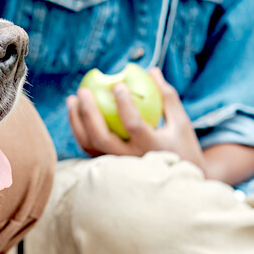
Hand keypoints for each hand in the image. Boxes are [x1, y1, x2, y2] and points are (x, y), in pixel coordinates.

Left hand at [67, 67, 206, 168]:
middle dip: (89, 112)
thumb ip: (167, 97)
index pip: (134, 125)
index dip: (124, 104)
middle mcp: (131, 159)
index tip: (117, 84)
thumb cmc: (182, 147)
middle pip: (102, 137)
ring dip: (76, 121)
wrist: (177, 183)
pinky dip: (79, 131)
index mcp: (152, 147)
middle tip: (83, 91)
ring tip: (72, 99)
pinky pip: (89, 148)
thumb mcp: (181, 123)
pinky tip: (75, 113)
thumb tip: (151, 70)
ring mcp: (117, 166)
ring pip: (90, 144)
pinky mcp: (108, 168)